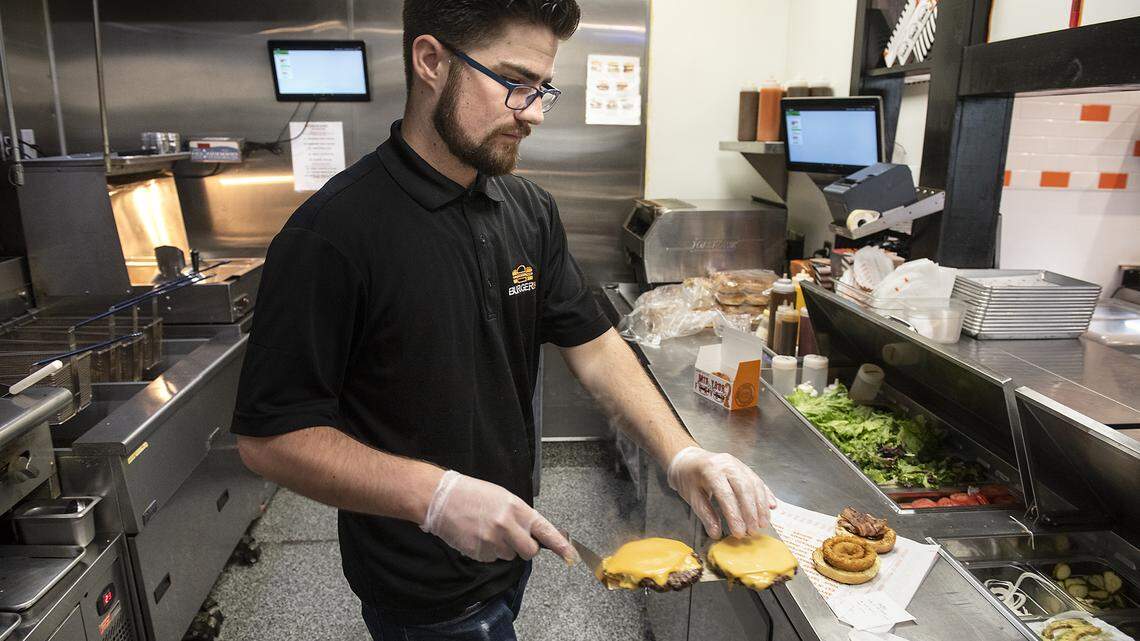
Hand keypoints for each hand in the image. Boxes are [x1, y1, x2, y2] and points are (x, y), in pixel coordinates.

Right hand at [420, 471, 576, 563]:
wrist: (442, 498)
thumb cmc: (474, 494)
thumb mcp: (503, 498)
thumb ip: (521, 516)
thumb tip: (535, 533)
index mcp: (517, 509)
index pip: (545, 531)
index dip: (561, 546)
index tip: (572, 557)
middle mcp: (507, 526)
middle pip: (529, 552)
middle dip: (524, 548)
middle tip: (512, 536)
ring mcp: (493, 541)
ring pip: (510, 556)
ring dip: (503, 548)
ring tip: (487, 530)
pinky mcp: (479, 552)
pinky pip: (492, 559)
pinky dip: (487, 551)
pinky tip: (477, 536)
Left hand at [667, 447, 776, 538]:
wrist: (688, 458)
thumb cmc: (688, 478)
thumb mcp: (691, 496)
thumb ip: (705, 514)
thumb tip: (716, 534)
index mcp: (711, 470)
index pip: (726, 495)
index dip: (735, 515)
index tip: (739, 533)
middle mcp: (727, 464)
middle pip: (744, 489)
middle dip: (751, 512)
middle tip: (753, 531)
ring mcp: (738, 464)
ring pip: (754, 484)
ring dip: (761, 506)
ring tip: (763, 524)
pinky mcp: (744, 467)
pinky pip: (758, 480)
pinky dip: (766, 494)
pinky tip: (771, 507)